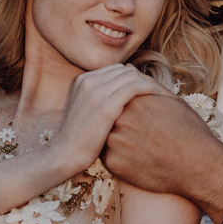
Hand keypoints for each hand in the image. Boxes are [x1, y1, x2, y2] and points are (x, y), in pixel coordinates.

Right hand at [50, 64, 166, 172]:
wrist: (65, 154)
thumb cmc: (79, 138)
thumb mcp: (84, 109)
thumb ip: (98, 97)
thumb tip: (120, 93)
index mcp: (82, 80)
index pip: (115, 69)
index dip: (131, 77)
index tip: (143, 88)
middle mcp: (88, 81)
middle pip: (124, 70)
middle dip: (140, 78)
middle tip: (153, 91)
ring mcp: (96, 93)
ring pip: (130, 76)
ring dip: (147, 82)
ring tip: (157, 94)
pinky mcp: (105, 106)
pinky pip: (133, 87)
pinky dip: (147, 88)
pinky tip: (156, 96)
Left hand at [103, 93, 222, 219]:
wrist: (199, 166)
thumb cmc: (189, 131)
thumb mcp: (171, 100)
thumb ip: (145, 84)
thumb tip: (129, 68)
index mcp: (133, 100)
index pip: (118, 97)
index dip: (130, 109)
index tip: (144, 118)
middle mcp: (120, 118)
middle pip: (109, 116)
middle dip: (121, 123)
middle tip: (143, 134)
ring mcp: (114, 141)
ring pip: (105, 136)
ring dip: (117, 140)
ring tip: (142, 146)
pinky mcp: (113, 163)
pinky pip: (107, 156)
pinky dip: (119, 157)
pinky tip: (140, 159)